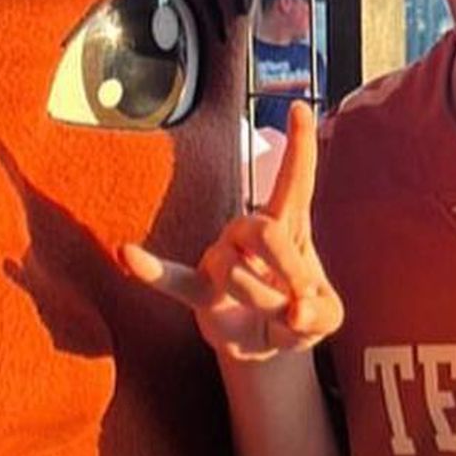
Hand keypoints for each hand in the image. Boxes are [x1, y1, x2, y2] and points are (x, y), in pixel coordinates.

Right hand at [121, 101, 340, 362]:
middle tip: (302, 303)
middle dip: (288, 269)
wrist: (267, 347)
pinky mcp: (199, 288)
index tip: (299, 107)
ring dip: (262, 301)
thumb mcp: (325, 317)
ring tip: (276, 318)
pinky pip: (174, 277)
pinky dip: (154, 270)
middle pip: (264, 230)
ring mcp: (221, 257)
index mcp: (287, 225)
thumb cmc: (297, 314)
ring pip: (234, 269)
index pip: (293, 181)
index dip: (298, 147)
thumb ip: (322, 313)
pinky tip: (129, 255)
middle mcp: (249, 230)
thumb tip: (296, 311)